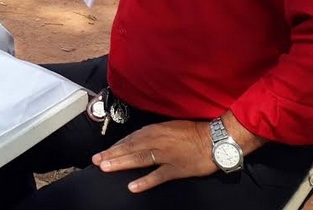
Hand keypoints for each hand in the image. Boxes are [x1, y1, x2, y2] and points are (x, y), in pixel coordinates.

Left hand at [92, 120, 214, 192]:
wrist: (216, 139)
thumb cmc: (194, 132)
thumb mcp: (170, 126)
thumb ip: (153, 133)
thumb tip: (138, 139)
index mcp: (155, 130)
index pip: (130, 138)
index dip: (115, 146)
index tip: (103, 152)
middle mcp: (157, 141)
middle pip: (130, 148)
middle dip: (112, 154)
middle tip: (96, 160)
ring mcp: (167, 155)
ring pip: (139, 159)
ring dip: (121, 163)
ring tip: (106, 168)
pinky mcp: (177, 169)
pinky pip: (158, 176)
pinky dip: (145, 181)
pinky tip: (133, 187)